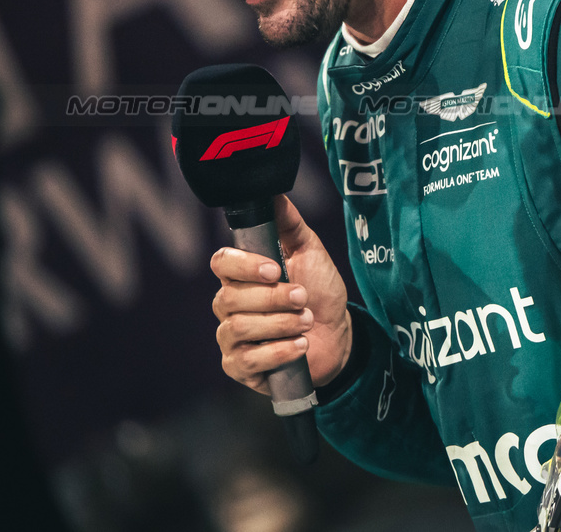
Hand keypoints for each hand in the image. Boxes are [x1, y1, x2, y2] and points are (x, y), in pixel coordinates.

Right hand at [211, 195, 350, 393]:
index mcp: (241, 275)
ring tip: (306, 322)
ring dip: (280, 324)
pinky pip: (245, 361)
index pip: (222, 263)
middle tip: (303, 298)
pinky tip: (300, 346)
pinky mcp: (238, 367)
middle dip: (273, 299)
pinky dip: (277, 352)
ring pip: (238, 329)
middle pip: (230, 298)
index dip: (244, 266)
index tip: (274, 269)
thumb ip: (290, 225)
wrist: (338, 335)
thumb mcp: (311, 253)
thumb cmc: (320, 292)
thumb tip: (274, 194)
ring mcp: (231, 338)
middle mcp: (229, 305)